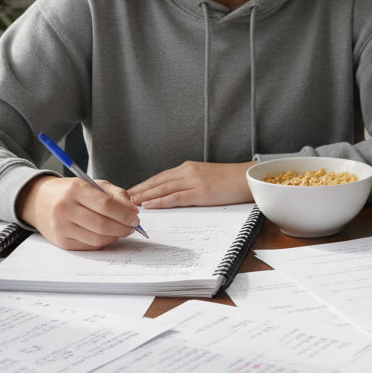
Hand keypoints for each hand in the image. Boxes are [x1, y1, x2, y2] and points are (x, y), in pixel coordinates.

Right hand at [15, 174, 139, 250]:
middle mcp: (65, 208)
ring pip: (97, 239)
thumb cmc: (69, 191)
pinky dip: (103, 242)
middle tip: (132, 227)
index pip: (106, 205)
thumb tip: (133, 211)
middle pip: (102, 225)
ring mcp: (61, 227)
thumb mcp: (93, 184)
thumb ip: (116, 194)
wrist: (38, 200)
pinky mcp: (61, 241)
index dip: (124, 214)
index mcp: (75, 189)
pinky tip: (107, 235)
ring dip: (115, 237)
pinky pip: (89, 246)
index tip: (135, 218)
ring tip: (121, 231)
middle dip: (123, 228)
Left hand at [127, 161, 256, 208]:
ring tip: (130, 203)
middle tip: (122, 198)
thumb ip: (190, 182)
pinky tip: (149, 205)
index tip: (130, 191)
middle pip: (157, 181)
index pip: (160, 176)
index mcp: (189, 168)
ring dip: (144, 196)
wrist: (249, 179)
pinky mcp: (201, 192)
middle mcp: (188, 171)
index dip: (144, 184)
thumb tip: (175, 193)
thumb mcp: (207, 177)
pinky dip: (160, 201)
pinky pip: (175, 197)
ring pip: (162, 189)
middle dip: (139, 190)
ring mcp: (194, 181)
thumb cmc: (231, 181)